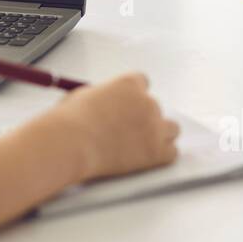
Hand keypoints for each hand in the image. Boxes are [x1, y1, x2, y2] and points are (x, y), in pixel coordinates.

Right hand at [51, 73, 178, 180]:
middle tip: (127, 130)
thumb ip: (102, 96)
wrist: (70, 143)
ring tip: (141, 145)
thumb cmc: (70, 120)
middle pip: (156, 107)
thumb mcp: (83, 95)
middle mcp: (146, 102)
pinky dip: (163, 156)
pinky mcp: (157, 151)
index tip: (128, 106)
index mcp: (129, 84)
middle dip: (144, 118)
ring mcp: (154, 127)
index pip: (143, 83)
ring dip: (159, 135)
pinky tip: (148, 158)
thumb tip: (105, 103)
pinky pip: (172, 153)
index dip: (135, 96)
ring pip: (171, 129)